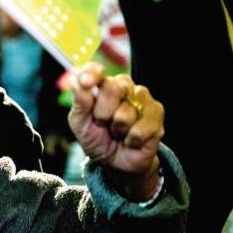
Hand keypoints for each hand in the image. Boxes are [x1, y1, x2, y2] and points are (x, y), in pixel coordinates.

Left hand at [67, 62, 164, 199]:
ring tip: (117, 132)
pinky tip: (130, 140)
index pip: (96, 70)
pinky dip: (130, 140)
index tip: (86, 82)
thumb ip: (79, 101)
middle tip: (102, 123)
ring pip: (125, 112)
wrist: (114, 162)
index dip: (92, 74)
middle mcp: (125, 87)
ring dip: (116, 130)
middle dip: (102, 113)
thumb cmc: (96, 138)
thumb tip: (76, 80)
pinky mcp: (156, 116)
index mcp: (102, 84)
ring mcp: (143, 100)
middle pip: (113, 88)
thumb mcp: (80, 122)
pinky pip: (139, 129)